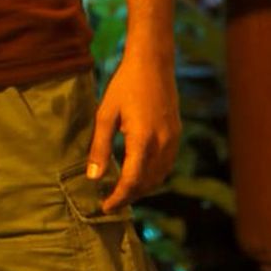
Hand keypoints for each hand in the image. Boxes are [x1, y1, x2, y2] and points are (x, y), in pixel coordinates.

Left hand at [86, 44, 180, 212]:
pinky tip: (139, 174)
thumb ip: (100, 147)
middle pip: (148, 183)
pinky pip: (166, 164)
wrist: (153, 62)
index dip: (118, 198)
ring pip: (160, 176)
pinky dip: (153, 176)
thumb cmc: (124, 85)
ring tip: (123, 192)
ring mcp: (173, 139)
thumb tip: (93, 178)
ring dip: (142, 188)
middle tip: (111, 202)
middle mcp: (162, 144)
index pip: (132, 181)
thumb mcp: (106, 114)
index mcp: (143, 140)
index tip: (105, 207)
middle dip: (130, 196)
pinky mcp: (176, 134)